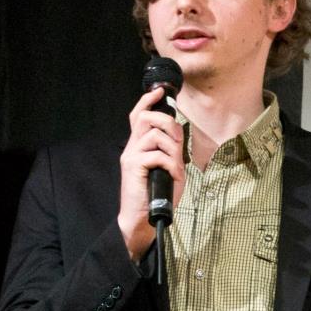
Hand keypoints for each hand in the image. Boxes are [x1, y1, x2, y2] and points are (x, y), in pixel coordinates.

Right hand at [117, 86, 184, 260]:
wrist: (142, 218)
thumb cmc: (156, 195)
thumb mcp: (169, 169)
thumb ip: (171, 151)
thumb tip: (178, 136)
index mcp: (138, 146)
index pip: (138, 116)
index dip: (148, 101)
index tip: (159, 92)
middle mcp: (132, 148)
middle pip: (146, 118)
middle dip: (168, 123)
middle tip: (177, 140)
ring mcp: (132, 156)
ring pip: (154, 135)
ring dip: (172, 149)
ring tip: (176, 166)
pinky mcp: (134, 167)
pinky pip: (157, 155)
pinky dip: (171, 165)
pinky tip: (173, 177)